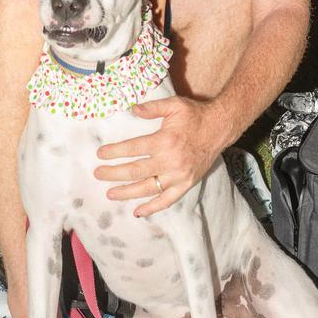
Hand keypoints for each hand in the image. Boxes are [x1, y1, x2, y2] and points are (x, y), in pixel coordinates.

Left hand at [94, 96, 223, 216]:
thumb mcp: (174, 105)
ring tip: (110, 193)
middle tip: (98, 174)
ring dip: (126, 192)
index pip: (132, 149)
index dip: (114, 152)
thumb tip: (132, 110)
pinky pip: (167, 200)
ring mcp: (178, 175)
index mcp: (164, 141)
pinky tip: (138, 211)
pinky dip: (152, 208)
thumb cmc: (195, 115)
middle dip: (113, 173)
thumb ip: (152, 107)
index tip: (100, 154)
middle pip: (135, 171)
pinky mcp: (186, 184)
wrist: (220, 128)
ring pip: (147, 188)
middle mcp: (169, 161)